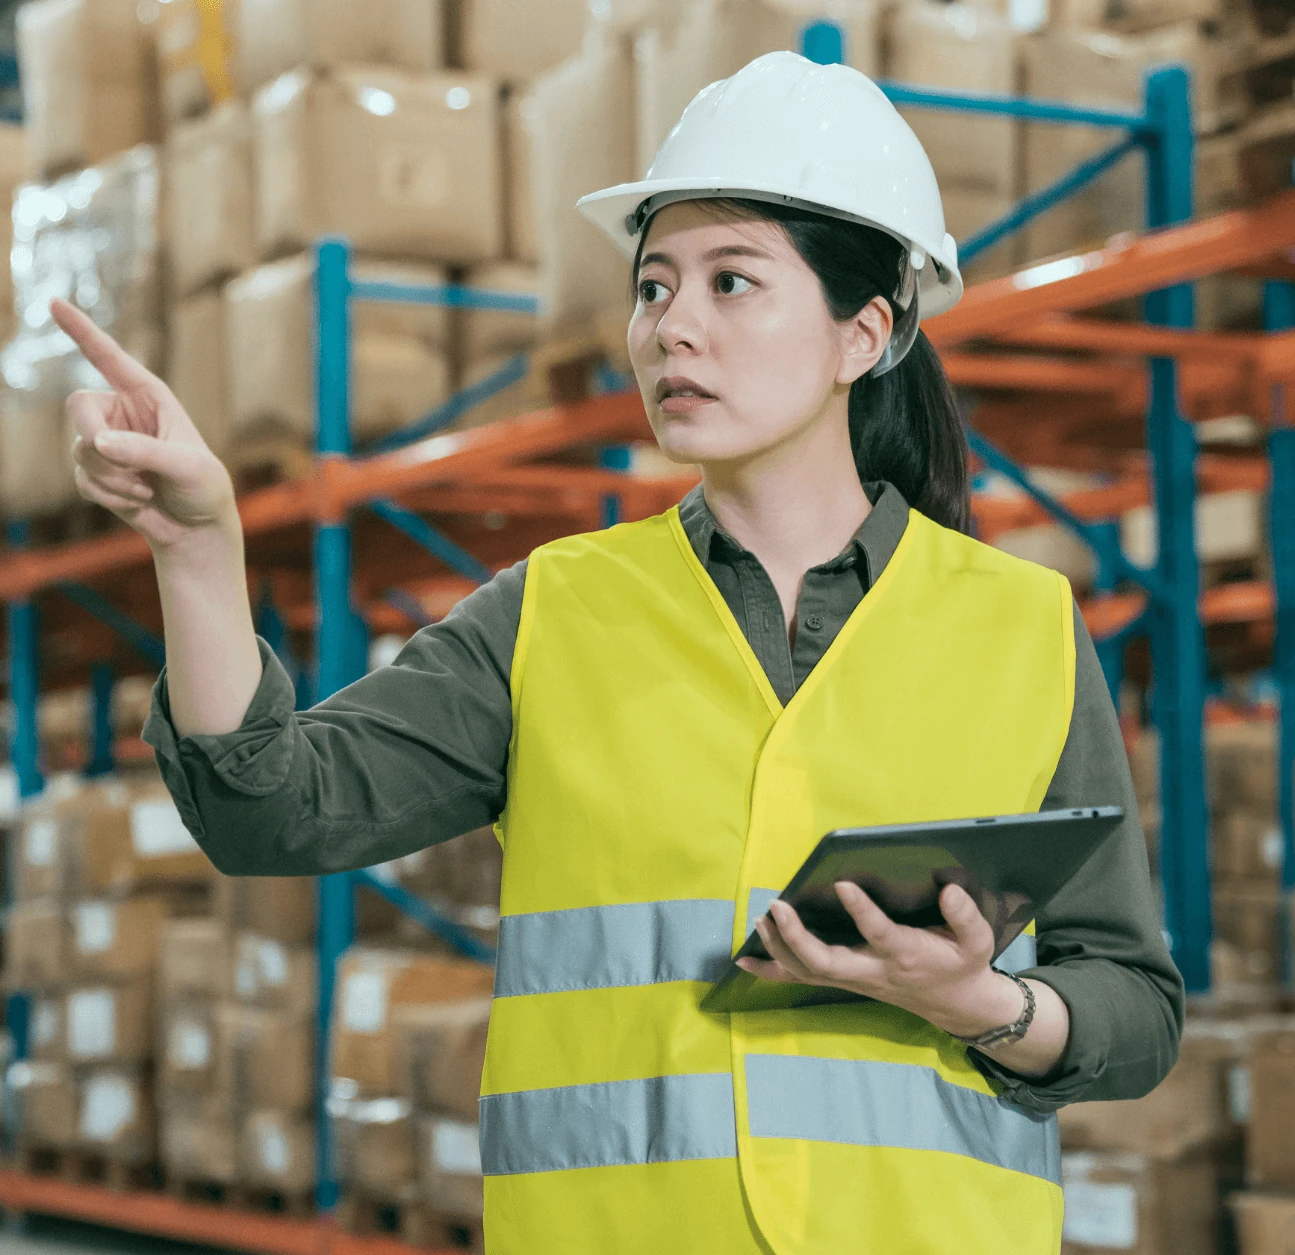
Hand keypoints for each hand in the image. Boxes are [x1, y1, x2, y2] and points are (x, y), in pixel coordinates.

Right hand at [52, 298, 237, 551]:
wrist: (197, 529)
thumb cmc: (203, 488)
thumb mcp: (188, 466)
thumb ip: (146, 451)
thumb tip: (98, 442)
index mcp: (149, 395)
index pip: (109, 356)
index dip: (81, 330)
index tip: (53, 303)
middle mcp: (122, 412)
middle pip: (78, 406)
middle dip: (95, 439)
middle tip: (120, 461)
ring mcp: (106, 441)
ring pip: (80, 449)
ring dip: (112, 477)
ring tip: (147, 489)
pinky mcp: (96, 471)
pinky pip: (81, 478)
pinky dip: (109, 495)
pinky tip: (138, 501)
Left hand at [736, 881, 1024, 1039]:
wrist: (955, 1004)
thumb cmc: (961, 964)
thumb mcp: (976, 941)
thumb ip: (964, 916)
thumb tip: (950, 890)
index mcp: (904, 955)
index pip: (879, 934)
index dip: (861, 912)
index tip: (843, 884)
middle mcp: (872, 971)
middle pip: (826, 963)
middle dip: (797, 938)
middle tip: (777, 906)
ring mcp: (853, 979)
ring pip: (807, 972)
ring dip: (779, 948)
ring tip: (761, 919)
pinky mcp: (843, 981)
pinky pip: (800, 979)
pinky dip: (770, 970)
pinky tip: (744, 959)